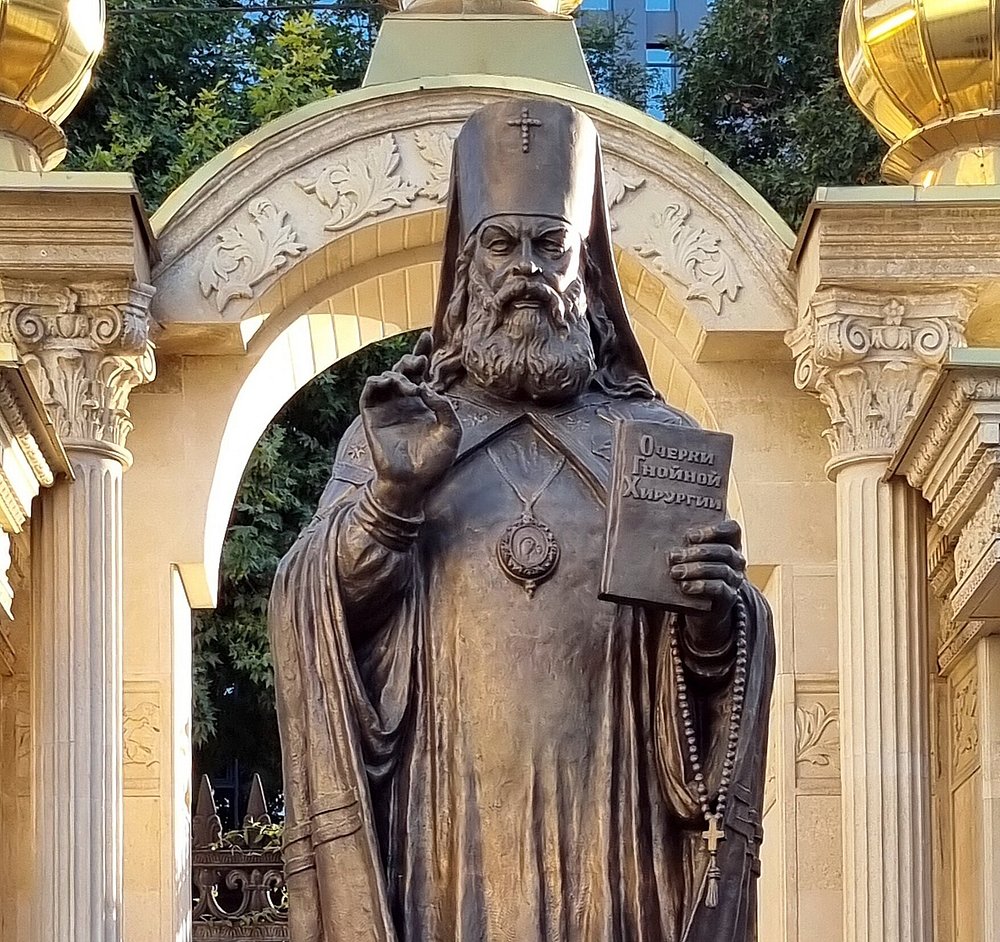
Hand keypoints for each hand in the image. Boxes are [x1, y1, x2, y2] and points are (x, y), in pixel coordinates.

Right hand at [361, 332, 460, 514]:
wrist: (413, 485)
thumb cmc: (434, 464)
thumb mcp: (451, 433)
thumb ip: (445, 408)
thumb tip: (429, 388)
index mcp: (423, 404)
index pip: (422, 373)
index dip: (422, 353)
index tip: (427, 336)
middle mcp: (404, 403)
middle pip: (404, 370)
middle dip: (411, 358)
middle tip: (420, 361)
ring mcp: (387, 409)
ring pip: (386, 377)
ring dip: (397, 373)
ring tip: (409, 383)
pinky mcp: (372, 417)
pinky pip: (369, 392)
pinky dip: (377, 382)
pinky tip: (390, 383)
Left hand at [669, 519, 745, 649]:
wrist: (701, 607)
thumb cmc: (691, 573)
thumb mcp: (689, 556)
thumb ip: (682, 543)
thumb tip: (655, 530)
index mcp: (729, 543)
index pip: (732, 529)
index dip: (714, 530)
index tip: (690, 536)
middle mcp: (736, 560)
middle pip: (724, 551)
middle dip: (697, 552)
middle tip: (674, 556)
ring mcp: (734, 579)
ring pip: (721, 569)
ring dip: (696, 569)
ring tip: (675, 572)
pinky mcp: (729, 597)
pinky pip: (720, 589)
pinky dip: (701, 586)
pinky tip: (685, 586)